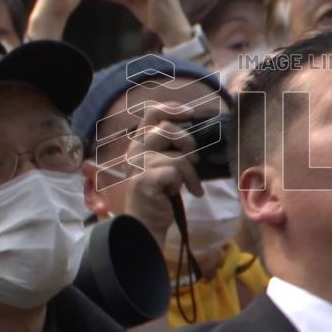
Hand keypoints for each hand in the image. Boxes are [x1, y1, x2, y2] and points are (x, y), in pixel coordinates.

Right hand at [123, 102, 201, 246]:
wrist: (148, 222)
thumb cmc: (161, 192)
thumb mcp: (166, 164)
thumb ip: (173, 146)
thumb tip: (195, 135)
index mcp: (139, 142)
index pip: (152, 112)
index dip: (172, 108)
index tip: (190, 113)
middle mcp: (135, 149)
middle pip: (167, 129)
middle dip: (188, 143)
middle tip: (194, 161)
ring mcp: (137, 164)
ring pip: (177, 156)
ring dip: (191, 173)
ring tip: (191, 186)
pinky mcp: (143, 179)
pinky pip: (175, 172)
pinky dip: (185, 184)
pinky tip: (180, 193)